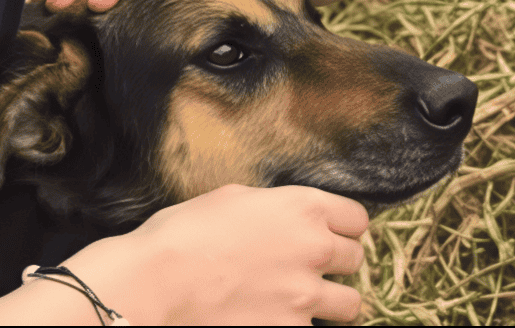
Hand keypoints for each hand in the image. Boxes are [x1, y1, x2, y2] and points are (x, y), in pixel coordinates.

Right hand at [64, 184, 367, 324]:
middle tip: (308, 266)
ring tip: (300, 299)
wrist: (157, 281)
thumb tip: (282, 216)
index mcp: (302, 208)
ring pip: (350, 303)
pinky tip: (271, 315)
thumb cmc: (184, 232)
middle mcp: (315, 249)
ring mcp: (306, 295)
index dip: (343, 226)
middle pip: (356, 258)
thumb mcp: (233, 198)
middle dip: (335, 262)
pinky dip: (296, 324)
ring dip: (331, 301)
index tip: (331, 233)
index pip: (357, 218)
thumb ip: (273, 206)